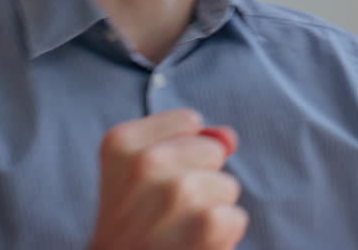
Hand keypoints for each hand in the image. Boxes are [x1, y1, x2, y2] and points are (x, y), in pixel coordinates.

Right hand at [88, 108, 246, 249]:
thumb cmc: (129, 229)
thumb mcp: (137, 178)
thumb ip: (185, 144)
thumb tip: (228, 138)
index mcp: (122, 142)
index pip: (189, 121)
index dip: (182, 154)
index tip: (154, 185)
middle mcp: (146, 162)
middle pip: (213, 150)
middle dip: (201, 180)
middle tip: (164, 214)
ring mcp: (177, 191)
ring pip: (227, 185)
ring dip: (210, 213)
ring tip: (175, 233)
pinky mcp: (207, 223)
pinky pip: (236, 217)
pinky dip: (220, 239)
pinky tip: (190, 247)